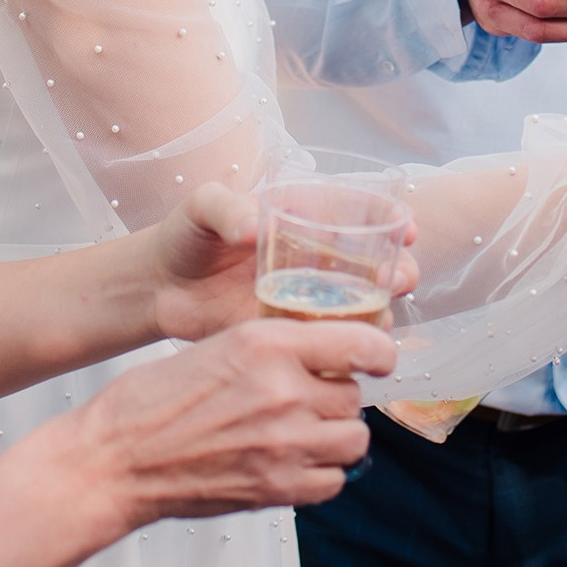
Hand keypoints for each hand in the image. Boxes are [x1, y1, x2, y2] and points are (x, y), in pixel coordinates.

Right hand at [72, 319, 393, 527]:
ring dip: (336, 435)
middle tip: (312, 398)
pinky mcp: (277, 488)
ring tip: (306, 431)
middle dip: (339, 396)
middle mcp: (283, 390)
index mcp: (265, 344)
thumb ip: (273, 348)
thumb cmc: (149, 403)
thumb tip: (320, 354)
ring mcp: (284, 443)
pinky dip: (322, 473)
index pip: (359, 342)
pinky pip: (334, 481)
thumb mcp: (215, 345)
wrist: (114, 460)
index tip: (378, 357)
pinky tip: (295, 462)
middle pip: (354, 394)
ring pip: (353, 439)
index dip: (378, 352)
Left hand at [146, 184, 421, 342]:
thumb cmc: (184, 236)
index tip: (407, 229)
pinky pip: (331, 344)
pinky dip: (348, 350)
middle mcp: (316, 261)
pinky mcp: (292, 334)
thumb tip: (252, 227)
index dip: (393, 219)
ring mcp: (307, 300)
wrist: (158, 287)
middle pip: (374, 266)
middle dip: (398, 273)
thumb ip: (226, 210)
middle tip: (397, 282)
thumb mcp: (202, 210)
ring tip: (378, 322)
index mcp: (304, 220)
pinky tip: (351, 357)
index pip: (362, 214)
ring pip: (361, 309)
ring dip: (379, 315)